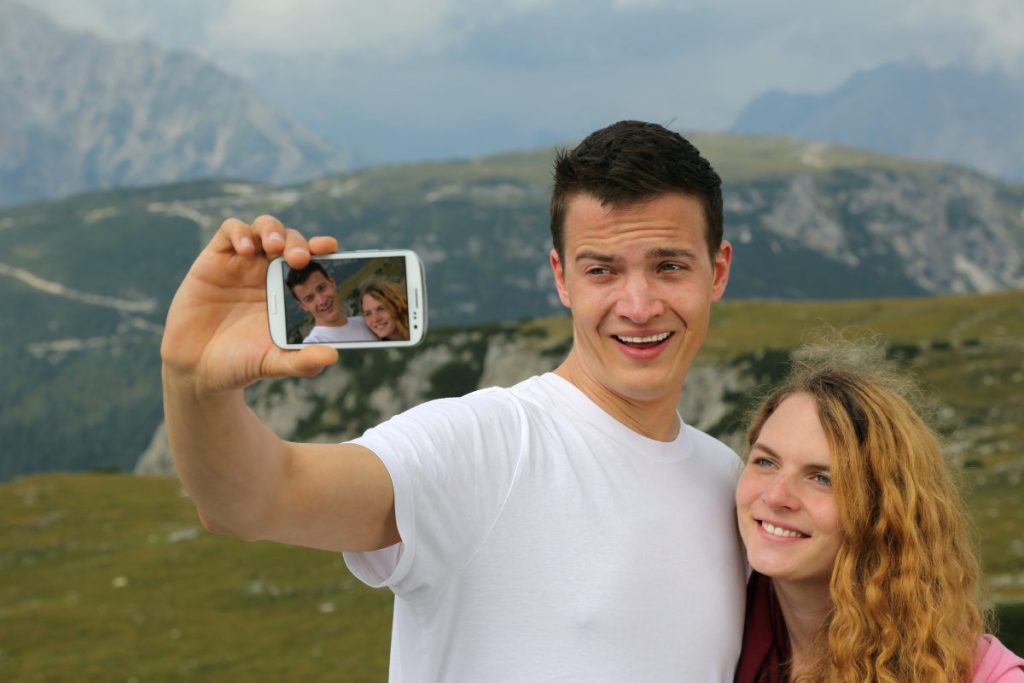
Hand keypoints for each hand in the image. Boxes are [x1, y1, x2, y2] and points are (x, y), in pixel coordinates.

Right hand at [161, 215, 339, 395]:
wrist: (198, 369)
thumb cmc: (242, 363)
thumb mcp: (274, 363)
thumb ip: (302, 360)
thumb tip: (331, 355)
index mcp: (291, 291)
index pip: (313, 261)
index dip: (323, 250)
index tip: (330, 248)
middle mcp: (270, 273)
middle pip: (291, 241)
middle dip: (298, 242)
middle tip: (300, 259)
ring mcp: (243, 264)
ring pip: (263, 228)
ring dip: (273, 231)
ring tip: (274, 247)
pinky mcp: (215, 260)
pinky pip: (230, 232)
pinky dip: (239, 233)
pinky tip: (245, 249)